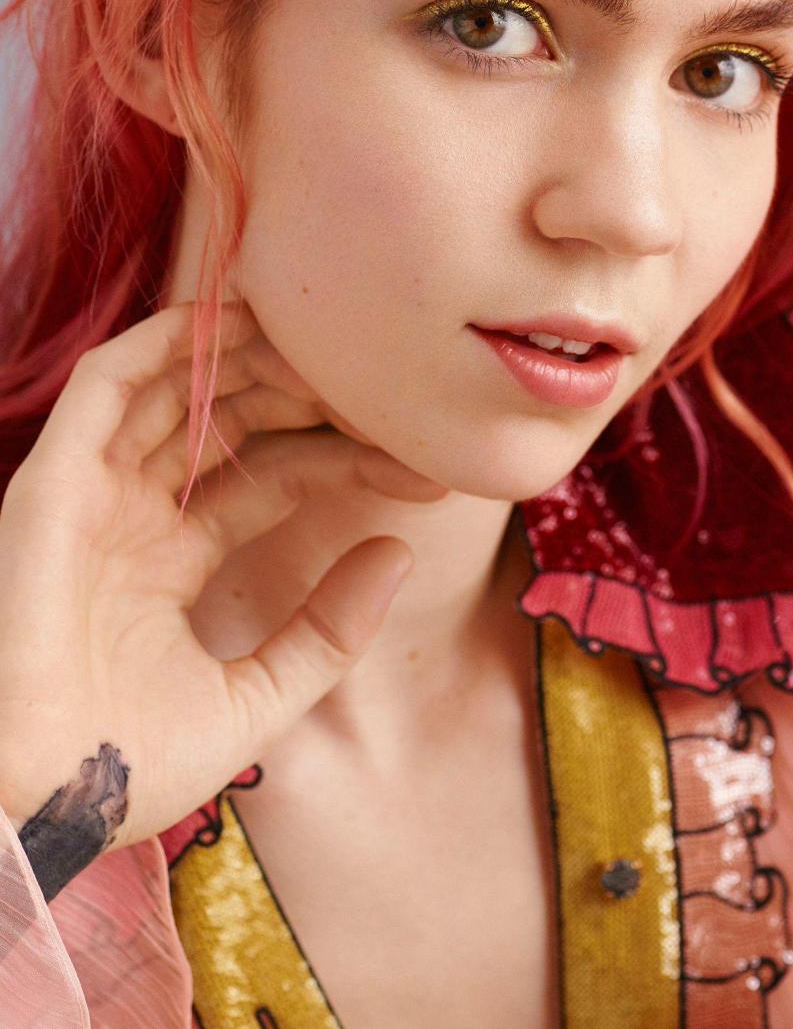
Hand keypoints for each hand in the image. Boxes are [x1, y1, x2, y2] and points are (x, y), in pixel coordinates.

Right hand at [0, 299, 420, 894]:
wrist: (31, 806)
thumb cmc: (124, 769)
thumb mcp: (253, 698)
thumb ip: (326, 631)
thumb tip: (397, 553)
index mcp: (170, 559)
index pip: (269, 476)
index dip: (340, 460)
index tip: (419, 464)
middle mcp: (132, 512)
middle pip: (227, 419)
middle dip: (303, 392)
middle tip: (381, 385)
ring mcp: (92, 492)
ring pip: (173, 388)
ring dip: (247, 354)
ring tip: (328, 341)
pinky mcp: (54, 479)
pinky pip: (106, 387)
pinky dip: (164, 346)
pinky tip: (230, 321)